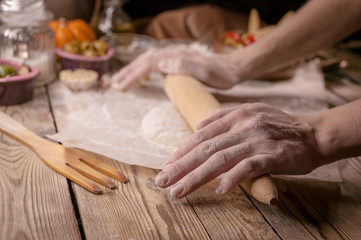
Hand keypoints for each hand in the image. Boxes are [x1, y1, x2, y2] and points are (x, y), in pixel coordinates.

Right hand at [110, 46, 240, 90]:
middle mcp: (174, 54)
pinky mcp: (177, 62)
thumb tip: (161, 64)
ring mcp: (175, 57)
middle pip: (145, 60)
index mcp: (177, 56)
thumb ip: (186, 66)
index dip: (134, 74)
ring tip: (121, 80)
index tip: (122, 86)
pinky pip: (155, 64)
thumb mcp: (208, 72)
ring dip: (133, 70)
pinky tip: (140, 76)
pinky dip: (143, 69)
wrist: (233, 69)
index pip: (150, 63)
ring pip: (148, 61)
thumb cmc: (222, 74)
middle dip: (128, 72)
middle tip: (115, 85)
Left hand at [155, 103, 323, 197]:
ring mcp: (257, 140)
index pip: (201, 135)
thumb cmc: (279, 126)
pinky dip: (232, 179)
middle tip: (162, 181)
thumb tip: (198, 127)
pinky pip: (248, 167)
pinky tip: (219, 190)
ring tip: (179, 191)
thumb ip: (224, 117)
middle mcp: (243, 126)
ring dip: (196, 177)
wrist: (313, 133)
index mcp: (236, 115)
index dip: (182, 151)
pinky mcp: (272, 155)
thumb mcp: (251, 112)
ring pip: (220, 159)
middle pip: (205, 148)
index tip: (167, 165)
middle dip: (181, 166)